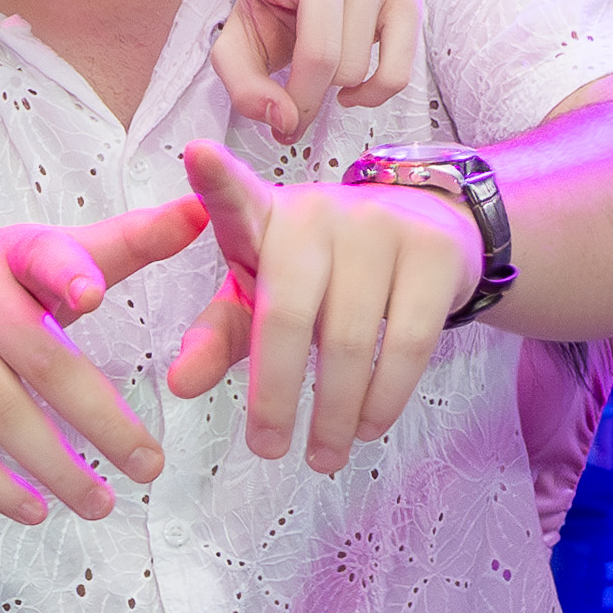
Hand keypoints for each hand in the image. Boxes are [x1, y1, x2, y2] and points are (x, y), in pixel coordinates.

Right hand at [0, 197, 207, 523]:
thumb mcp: (45, 254)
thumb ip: (125, 243)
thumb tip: (203, 211)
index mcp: (13, 252)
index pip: (43, 256)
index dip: (68, 272)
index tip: (94, 294)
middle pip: (43, 361)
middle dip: (102, 420)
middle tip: (150, 466)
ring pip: (2, 414)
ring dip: (57, 469)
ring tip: (102, 504)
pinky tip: (35, 511)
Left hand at [161, 142, 477, 468]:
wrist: (426, 229)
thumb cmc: (320, 271)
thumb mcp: (261, 295)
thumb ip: (218, 336)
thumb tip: (179, 386)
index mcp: (263, 218)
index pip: (235, 199)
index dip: (217, 180)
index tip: (197, 156)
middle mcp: (318, 213)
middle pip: (288, 315)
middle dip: (275, 394)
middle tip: (269, 449)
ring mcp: (380, 227)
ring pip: (350, 341)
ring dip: (335, 413)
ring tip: (324, 455)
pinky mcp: (434, 252)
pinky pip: (407, 343)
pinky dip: (385, 398)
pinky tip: (369, 427)